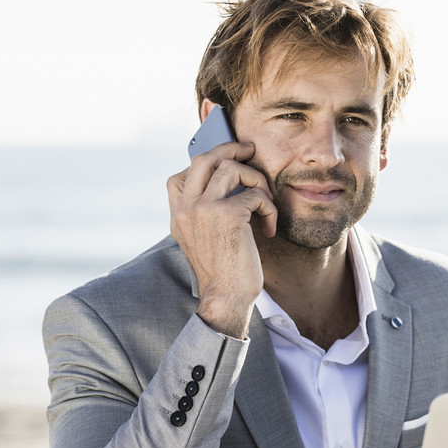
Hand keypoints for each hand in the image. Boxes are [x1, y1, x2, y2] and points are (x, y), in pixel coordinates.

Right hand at [167, 142, 276, 338]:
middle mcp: (186, 209)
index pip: (179, 176)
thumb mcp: (203, 240)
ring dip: (256, 179)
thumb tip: (227, 182)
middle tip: (250, 150)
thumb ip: (204, 214)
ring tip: (265, 201)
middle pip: (204, 158)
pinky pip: (256, 194)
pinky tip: (269, 228)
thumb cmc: (223, 272)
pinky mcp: (227, 215)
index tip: (226, 165)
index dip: (204, 164)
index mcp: (178, 216)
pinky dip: (269, 207)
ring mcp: (204, 209)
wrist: (226, 299)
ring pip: (231, 168)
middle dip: (230, 148)